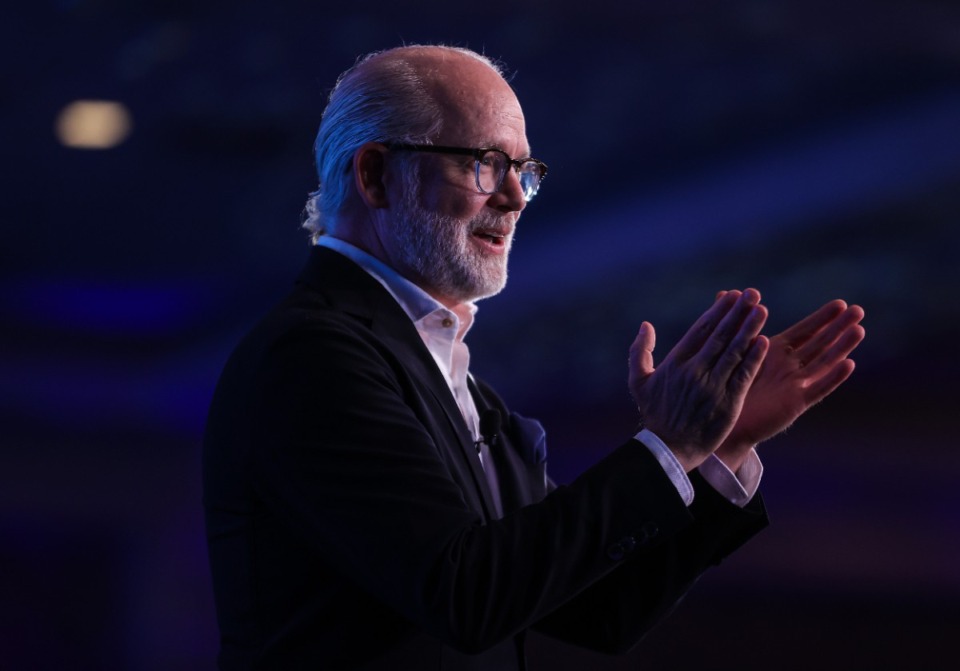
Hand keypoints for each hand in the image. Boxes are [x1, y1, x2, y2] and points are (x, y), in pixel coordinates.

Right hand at [629, 289, 769, 471]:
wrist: (668, 450)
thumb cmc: (655, 415)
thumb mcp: (639, 382)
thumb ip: (640, 351)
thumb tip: (645, 325)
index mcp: (675, 363)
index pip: (701, 330)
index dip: (719, 311)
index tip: (733, 295)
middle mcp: (695, 371)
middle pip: (721, 336)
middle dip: (738, 313)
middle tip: (753, 294)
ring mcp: (712, 387)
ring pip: (735, 352)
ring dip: (750, 329)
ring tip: (762, 310)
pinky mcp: (728, 403)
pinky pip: (744, 376)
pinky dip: (754, 358)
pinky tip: (764, 341)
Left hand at [715, 298, 865, 470]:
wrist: (722, 421)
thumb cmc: (725, 385)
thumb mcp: (730, 350)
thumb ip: (732, 323)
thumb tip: (723, 292)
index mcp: (775, 352)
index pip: (804, 331)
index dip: (822, 318)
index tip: (840, 303)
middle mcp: (789, 366)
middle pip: (820, 343)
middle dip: (839, 327)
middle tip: (859, 310)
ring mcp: (795, 385)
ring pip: (824, 362)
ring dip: (842, 347)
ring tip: (859, 330)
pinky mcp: (795, 403)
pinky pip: (817, 388)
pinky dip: (833, 377)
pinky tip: (848, 364)